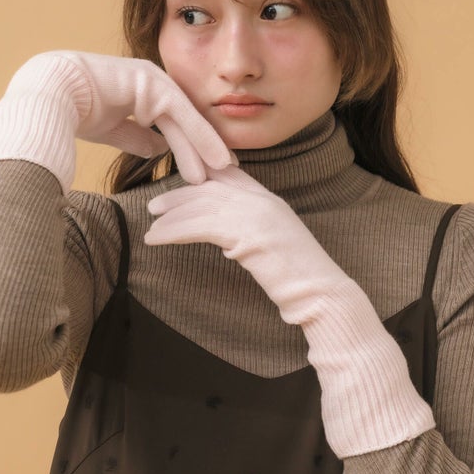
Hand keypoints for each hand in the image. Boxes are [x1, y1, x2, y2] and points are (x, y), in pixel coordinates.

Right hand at [0, 51, 232, 191]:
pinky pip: (182, 115)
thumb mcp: (113, 130)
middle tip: (227, 171)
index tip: (208, 167)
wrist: (48, 95)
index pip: (173, 123)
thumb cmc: (70, 112)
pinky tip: (214, 158)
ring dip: (207, 146)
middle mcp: (150, 83)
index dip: (192, 145)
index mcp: (139, 93)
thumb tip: (159, 150)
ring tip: (225, 171)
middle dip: (206, 146)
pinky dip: (200, 137)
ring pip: (187, 119)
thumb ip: (137, 137)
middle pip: (185, 121)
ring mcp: (152, 80)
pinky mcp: (152, 83)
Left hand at [145, 165, 434, 457]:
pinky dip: (174, 231)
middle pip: (211, 186)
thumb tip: (229, 239)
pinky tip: (157, 240)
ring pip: (202, 204)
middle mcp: (264, 201)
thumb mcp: (274, 247)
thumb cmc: (299, 281)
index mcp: (271, 200)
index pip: (231, 176)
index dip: (203, 176)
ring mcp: (258, 215)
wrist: (323, 297)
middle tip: (155, 207)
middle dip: (180, 194)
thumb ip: (253, 233)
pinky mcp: (248, 235)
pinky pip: (201, 225)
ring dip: (171, 215)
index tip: (179, 184)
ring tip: (151, 227)